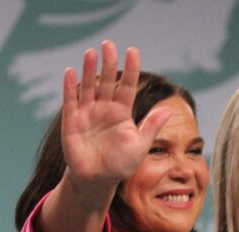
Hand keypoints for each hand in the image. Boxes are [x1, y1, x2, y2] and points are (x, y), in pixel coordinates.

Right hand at [61, 41, 170, 187]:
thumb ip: (150, 127)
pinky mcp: (71, 122)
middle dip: (108, 63)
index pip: (127, 86)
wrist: (97, 181)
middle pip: (107, 82)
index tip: (133, 51)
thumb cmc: (120, 165)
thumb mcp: (139, 146)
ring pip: (89, 87)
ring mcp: (87, 114)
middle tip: (108, 44)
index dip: (130, 69)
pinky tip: (71, 72)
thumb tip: (168, 110)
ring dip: (89, 70)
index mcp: (122, 113)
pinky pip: (70, 101)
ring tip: (91, 53)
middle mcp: (104, 109)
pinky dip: (70, 87)